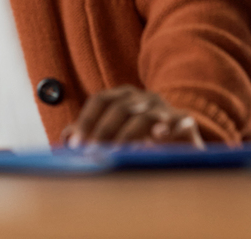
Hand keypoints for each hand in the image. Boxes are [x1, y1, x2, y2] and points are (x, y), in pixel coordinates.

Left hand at [65, 86, 203, 147]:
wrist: (182, 139)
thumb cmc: (140, 137)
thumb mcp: (114, 134)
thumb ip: (92, 133)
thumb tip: (65, 137)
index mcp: (123, 96)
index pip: (100, 100)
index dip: (86, 121)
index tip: (75, 144)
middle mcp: (143, 97)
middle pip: (119, 108)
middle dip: (103, 131)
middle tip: (94, 153)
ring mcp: (165, 108)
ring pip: (144, 117)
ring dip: (128, 135)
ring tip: (119, 153)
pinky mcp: (185, 122)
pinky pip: (179, 123)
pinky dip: (170, 129)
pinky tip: (160, 136)